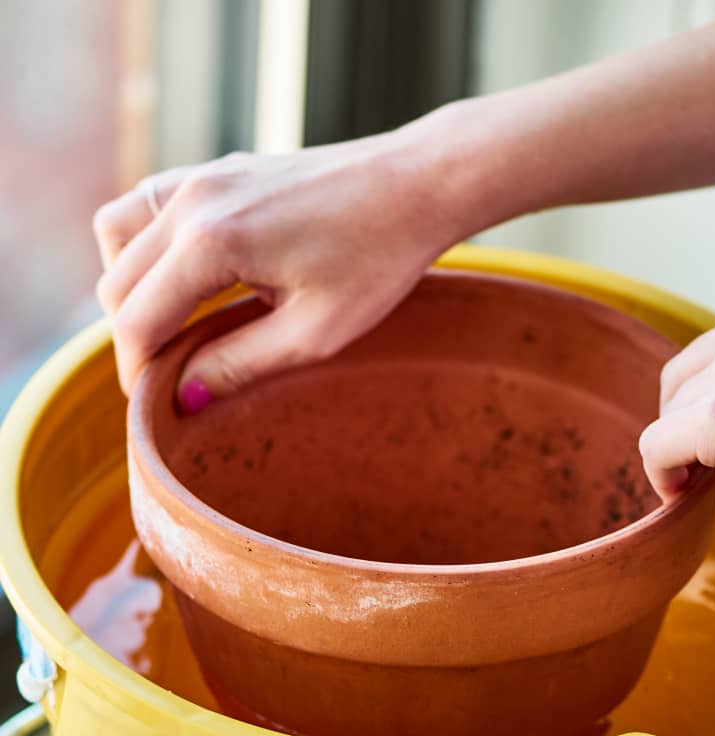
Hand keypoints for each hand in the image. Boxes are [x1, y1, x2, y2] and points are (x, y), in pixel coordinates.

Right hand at [93, 131, 457, 406]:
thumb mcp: (314, 333)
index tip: (154, 406)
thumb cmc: (378, 258)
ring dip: (130, 287)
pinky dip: (146, 248)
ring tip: (170, 327)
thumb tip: (184, 397)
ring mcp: (201, 176)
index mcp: (212, 241)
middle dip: (133, 337)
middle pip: (117, 282)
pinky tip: (186, 279)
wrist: (415, 184)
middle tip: (167, 377)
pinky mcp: (216, 170)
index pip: (137, 320)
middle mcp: (193, 201)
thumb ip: (239, 365)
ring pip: (118, 236)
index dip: (137, 372)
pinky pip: (146, 207)